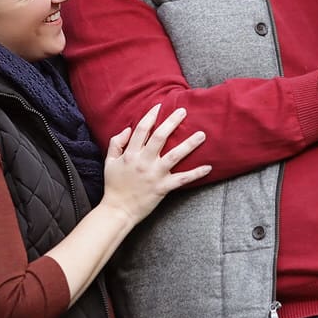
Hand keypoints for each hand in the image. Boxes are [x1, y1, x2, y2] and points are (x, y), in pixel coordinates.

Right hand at [100, 105, 210, 223]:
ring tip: (202, 134)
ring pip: (175, 155)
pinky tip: (208, 167)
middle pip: (160, 137)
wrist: (118, 210)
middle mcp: (143, 162)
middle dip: (172, 122)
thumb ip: (116, 143)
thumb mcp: (109, 161)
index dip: (151, 116)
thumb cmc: (113, 185)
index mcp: (130, 154)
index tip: (159, 106)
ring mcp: (154, 174)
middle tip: (183, 111)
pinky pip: (182, 179)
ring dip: (189, 144)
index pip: (142, 130)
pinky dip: (195, 173)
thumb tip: (128, 129)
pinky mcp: (163, 188)